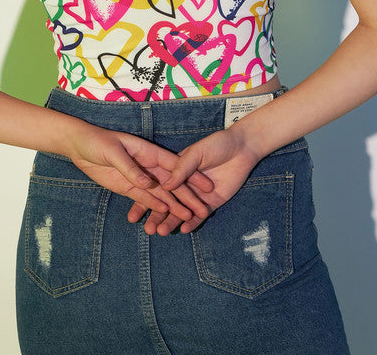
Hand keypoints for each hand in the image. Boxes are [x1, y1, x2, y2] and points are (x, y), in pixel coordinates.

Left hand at [63, 117, 213, 221]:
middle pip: (171, 183)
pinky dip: (155, 207)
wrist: (79, 145)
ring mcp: (138, 178)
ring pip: (160, 194)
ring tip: (188, 219)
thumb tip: (149, 184)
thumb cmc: (98, 141)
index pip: (174, 166)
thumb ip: (131, 168)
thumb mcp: (114, 152)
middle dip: (187, 196)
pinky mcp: (128, 188)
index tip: (208, 187)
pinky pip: (144, 199)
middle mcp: (148, 166)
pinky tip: (166, 216)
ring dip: (173, 206)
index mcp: (148, 152)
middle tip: (203, 210)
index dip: (191, 177)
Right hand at [127, 125, 259, 234]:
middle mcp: (184, 185)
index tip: (133, 215)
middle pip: (167, 204)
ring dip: (171, 222)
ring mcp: (197, 195)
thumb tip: (164, 185)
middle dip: (156, 217)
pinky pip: (199, 215)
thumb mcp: (197, 153)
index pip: (157, 188)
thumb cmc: (217, 144)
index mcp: (176, 171)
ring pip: (181, 212)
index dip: (144, 200)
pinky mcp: (212, 202)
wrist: (242, 148)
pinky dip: (192, 223)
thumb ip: (182, 169)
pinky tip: (183, 230)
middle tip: (148, 230)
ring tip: (161, 232)